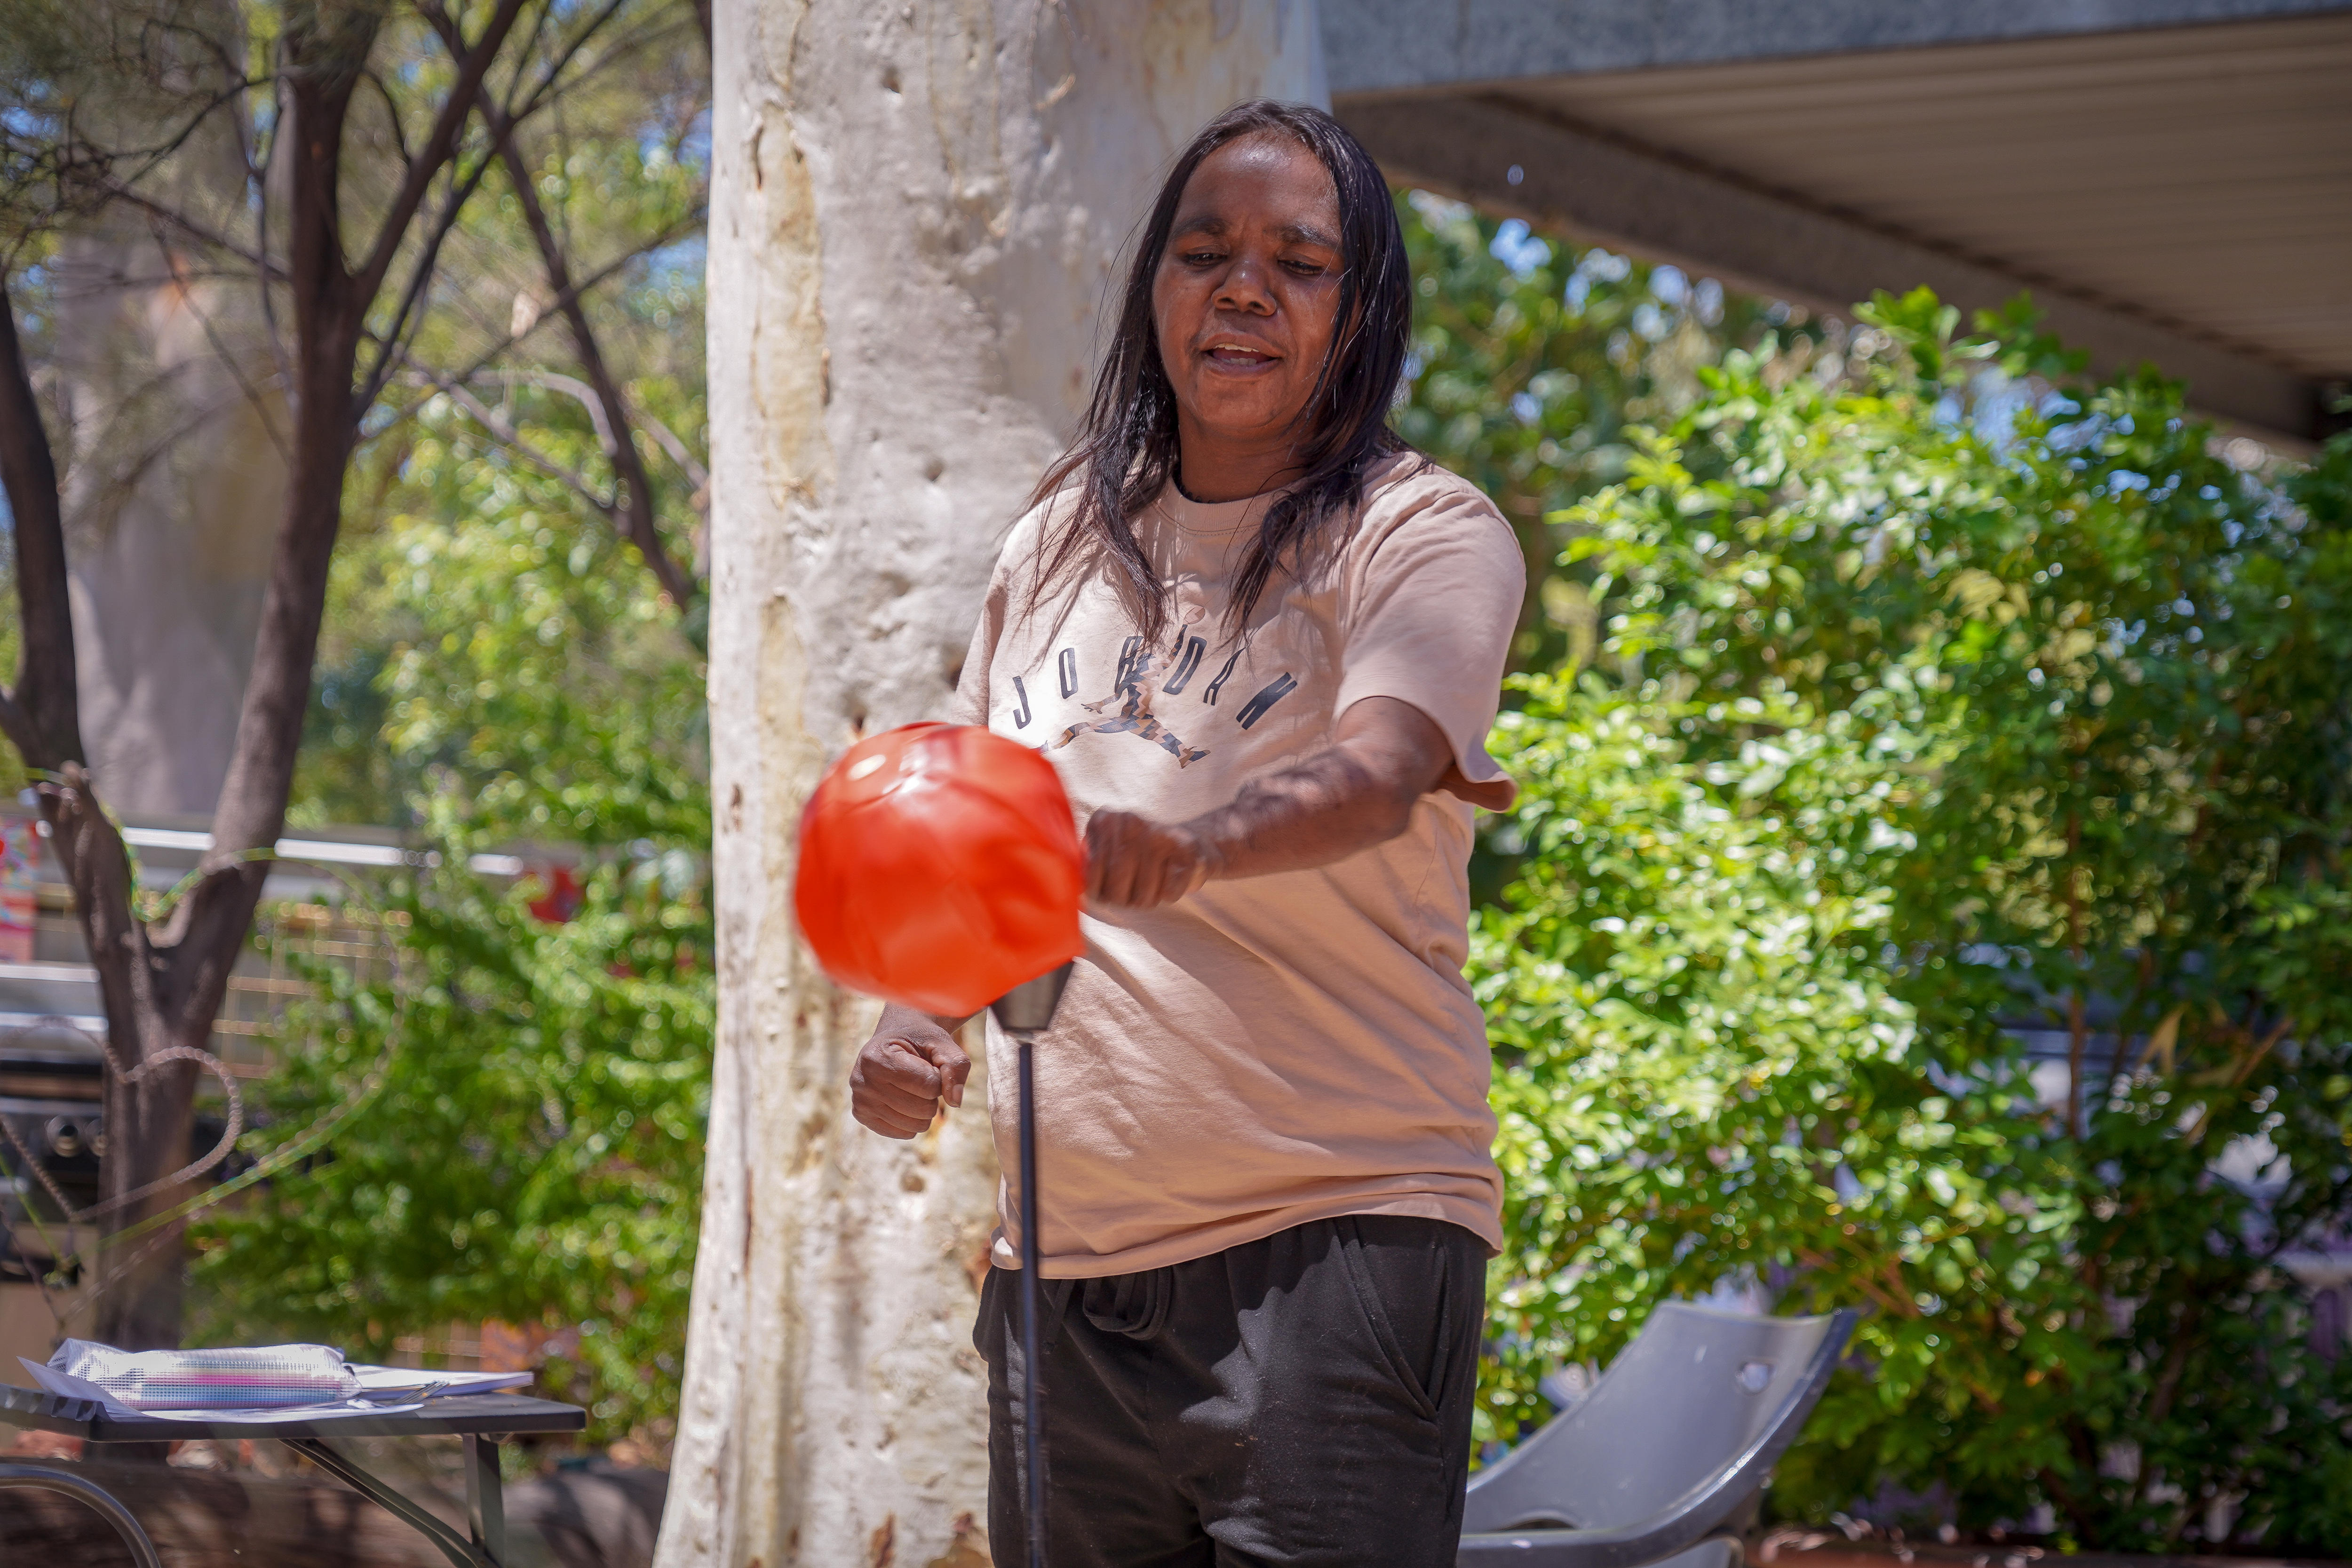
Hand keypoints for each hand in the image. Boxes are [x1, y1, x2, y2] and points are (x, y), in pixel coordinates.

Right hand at [849, 1006, 970, 1137]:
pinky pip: (904, 1133)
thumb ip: (955, 1066)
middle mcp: (861, 1081)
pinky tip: (903, 1099)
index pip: (929, 1085)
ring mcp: (860, 1101)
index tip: (927, 1063)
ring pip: (915, 1125)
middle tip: (920, 1076)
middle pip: (922, 1109)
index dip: (939, 1077)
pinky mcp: (863, 1116)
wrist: (894, 1038)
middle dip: (932, 1095)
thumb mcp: (942, 1043)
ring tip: (911, 1087)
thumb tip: (954, 1102)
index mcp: (878, 1057)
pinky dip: (913, 1120)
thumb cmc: (919, 1040)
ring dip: (923, 1108)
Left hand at [1084, 809, 1219, 908]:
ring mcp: (1160, 835)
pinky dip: (1169, 895)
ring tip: (1150, 886)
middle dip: (1122, 900)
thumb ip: (1088, 865)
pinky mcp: (1187, 852)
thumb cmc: (1140, 856)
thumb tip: (1080, 887)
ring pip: (1142, 896)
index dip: (1098, 890)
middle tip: (1128, 895)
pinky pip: (1169, 894)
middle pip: (1116, 888)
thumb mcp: (1107, 852)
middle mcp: (1131, 822)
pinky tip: (1170, 878)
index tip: (1104, 892)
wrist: (1191, 844)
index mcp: (1106, 820)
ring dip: (1146, 900)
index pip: (1093, 868)